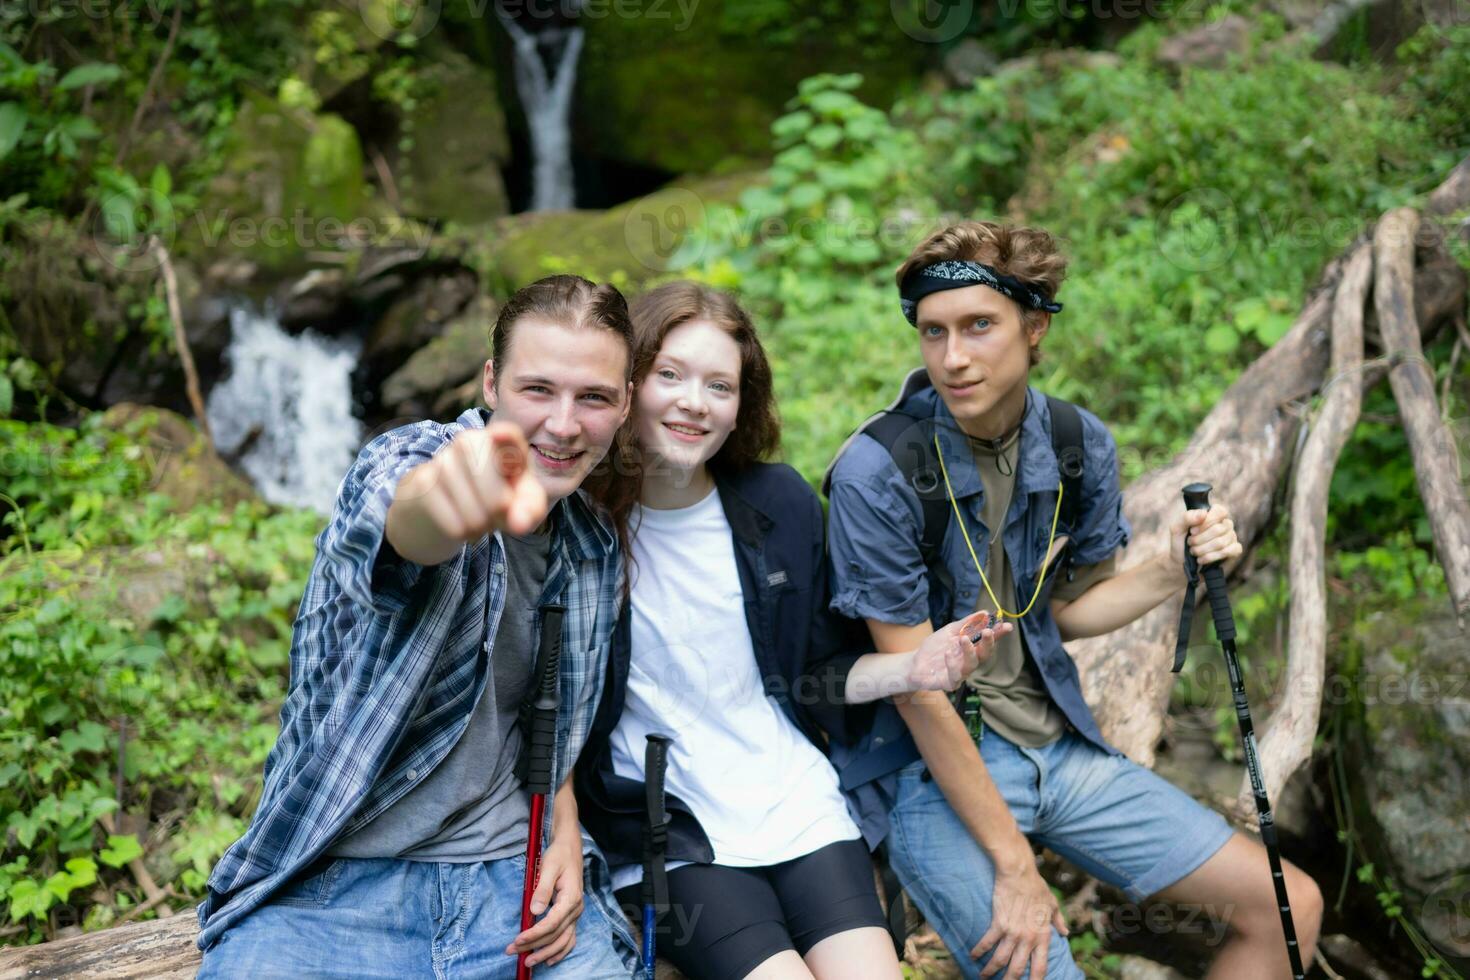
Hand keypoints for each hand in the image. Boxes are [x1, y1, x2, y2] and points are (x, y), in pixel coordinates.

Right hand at [405, 421, 548, 543]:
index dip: (505, 435)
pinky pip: (447, 513)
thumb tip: (519, 524)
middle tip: (496, 519)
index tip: (499, 436)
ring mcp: (443, 458)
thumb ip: (529, 511)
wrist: (442, 511)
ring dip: (478, 522)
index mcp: (502, 445)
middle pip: (485, 470)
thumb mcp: (518, 505)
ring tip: (479, 524)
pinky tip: (462, 529)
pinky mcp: (422, 480)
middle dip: (496, 503)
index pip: (508, 434)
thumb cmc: (492, 500)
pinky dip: (460, 530)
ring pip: (465, 496)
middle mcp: (471, 442)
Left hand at [506, 827, 583, 967]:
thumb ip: (542, 890)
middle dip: (533, 946)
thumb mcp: (549, 867)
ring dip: (546, 953)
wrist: (570, 849)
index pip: (552, 923)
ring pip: (563, 941)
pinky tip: (549, 960)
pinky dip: (560, 951)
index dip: (534, 934)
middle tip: (512, 952)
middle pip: (555, 935)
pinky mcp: (572, 915)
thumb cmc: (559, 855)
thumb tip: (534, 911)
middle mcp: (576, 909)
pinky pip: (569, 939)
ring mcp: (575, 914)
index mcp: (571, 898)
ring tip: (528, 962)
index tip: (517, 940)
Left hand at [906, 611, 1009, 692]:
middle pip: (984, 654)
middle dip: (988, 643)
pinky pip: (955, 676)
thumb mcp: (950, 631)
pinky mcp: (949, 683)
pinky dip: (952, 664)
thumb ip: (966, 623)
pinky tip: (947, 654)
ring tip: (963, 639)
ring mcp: (961, 673)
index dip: (998, 634)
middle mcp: (969, 661)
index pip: (987, 641)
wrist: (914, 663)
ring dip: (969, 651)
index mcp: (972, 648)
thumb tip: (985, 612)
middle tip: (987, 631)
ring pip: (972, 665)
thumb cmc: (935, 647)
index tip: (1007, 626)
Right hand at [972, 857, 1067, 979]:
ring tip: (984, 977)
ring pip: (1000, 960)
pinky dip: (979, 951)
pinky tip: (973, 957)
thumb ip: (1058, 920)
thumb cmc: (1037, 886)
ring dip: (991, 971)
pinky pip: (987, 942)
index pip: (1040, 967)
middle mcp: (1028, 939)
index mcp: (1043, 936)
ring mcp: (1013, 932)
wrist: (1019, 873)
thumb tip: (1065, 932)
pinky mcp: (999, 923)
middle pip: (1017, 969)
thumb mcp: (1052, 904)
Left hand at [1167, 503, 1241, 570]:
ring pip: (1221, 542)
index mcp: (1213, 515)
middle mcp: (1225, 524)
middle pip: (1218, 529)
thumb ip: (1187, 518)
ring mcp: (1231, 537)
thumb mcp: (1177, 528)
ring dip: (1202, 549)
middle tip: (1190, 543)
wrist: (1181, 563)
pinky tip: (1202, 559)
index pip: (1220, 511)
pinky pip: (1230, 551)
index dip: (1206, 522)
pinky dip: (1211, 557)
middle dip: (1200, 539)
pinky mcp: (1235, 550)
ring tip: (1194, 552)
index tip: (1192, 531)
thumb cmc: (1181, 543)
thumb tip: (1203, 513)